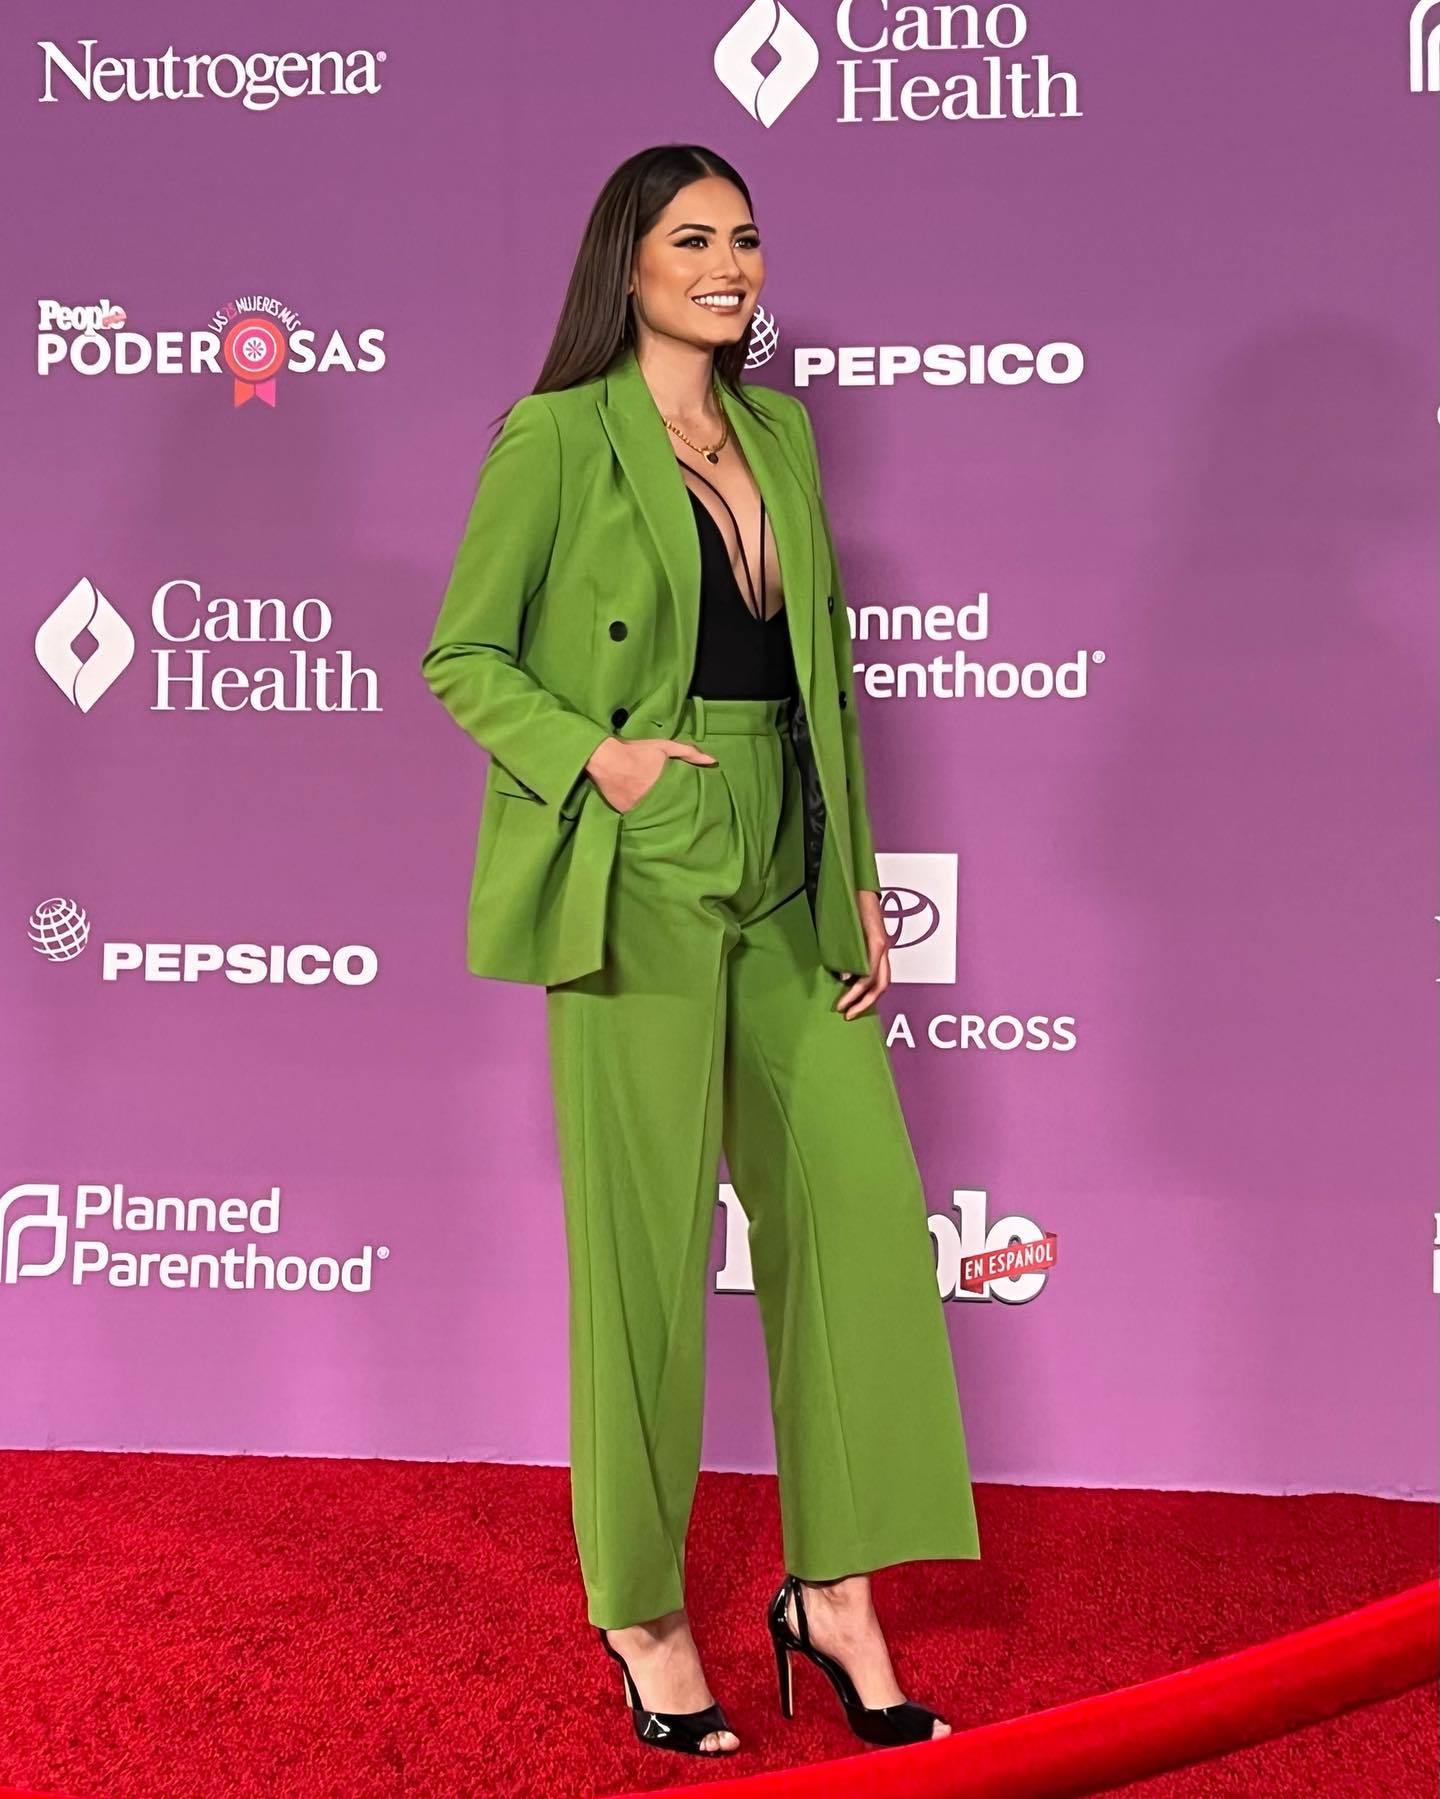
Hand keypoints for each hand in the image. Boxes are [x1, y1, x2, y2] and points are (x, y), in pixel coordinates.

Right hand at [585, 735, 716, 812]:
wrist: (605, 758)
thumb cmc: (636, 751)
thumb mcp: (664, 747)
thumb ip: (689, 753)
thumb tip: (714, 761)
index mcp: (666, 788)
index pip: (683, 801)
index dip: (688, 803)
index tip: (692, 804)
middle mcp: (653, 802)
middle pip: (669, 811)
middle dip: (674, 811)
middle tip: (678, 810)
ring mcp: (638, 809)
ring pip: (653, 816)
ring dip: (658, 815)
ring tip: (663, 815)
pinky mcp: (624, 813)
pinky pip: (637, 817)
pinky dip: (641, 816)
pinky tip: (646, 815)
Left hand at [834, 890, 888, 1016]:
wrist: (858, 884)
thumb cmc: (848, 901)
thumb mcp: (842, 927)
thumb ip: (843, 952)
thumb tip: (844, 977)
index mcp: (877, 943)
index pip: (869, 978)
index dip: (855, 994)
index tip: (841, 1005)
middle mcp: (884, 946)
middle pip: (881, 984)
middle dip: (865, 1002)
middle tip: (848, 1014)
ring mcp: (883, 946)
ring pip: (883, 979)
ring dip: (868, 996)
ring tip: (852, 1007)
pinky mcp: (878, 944)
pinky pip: (879, 970)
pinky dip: (869, 984)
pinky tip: (855, 989)